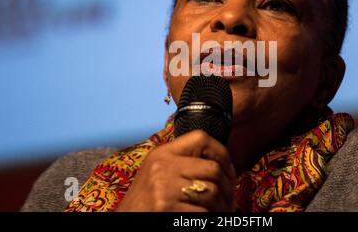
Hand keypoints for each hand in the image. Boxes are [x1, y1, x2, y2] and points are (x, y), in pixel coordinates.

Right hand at [116, 130, 236, 211]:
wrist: (128, 219)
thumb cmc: (146, 201)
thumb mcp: (158, 172)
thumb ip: (182, 163)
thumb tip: (222, 164)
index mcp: (162, 154)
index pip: (201, 138)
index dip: (222, 152)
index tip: (228, 171)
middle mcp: (162, 167)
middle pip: (212, 169)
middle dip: (227, 187)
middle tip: (229, 198)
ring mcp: (164, 189)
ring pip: (212, 192)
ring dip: (222, 206)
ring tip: (220, 211)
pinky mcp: (167, 209)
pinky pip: (203, 213)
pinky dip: (211, 218)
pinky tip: (207, 219)